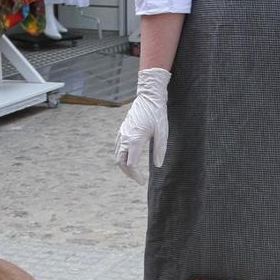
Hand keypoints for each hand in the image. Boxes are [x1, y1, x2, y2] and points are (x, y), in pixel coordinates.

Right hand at [116, 67, 170, 183]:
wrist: (149, 96)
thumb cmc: (157, 113)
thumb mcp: (162, 132)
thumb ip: (160, 150)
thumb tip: (158, 166)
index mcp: (134, 140)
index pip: (131, 164)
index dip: (135, 175)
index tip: (142, 182)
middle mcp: (125, 137)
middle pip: (120, 162)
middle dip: (128, 173)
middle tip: (138, 179)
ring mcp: (122, 133)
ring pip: (117, 155)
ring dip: (124, 165)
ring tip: (134, 171)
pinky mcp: (122, 129)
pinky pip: (117, 147)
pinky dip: (121, 156)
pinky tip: (129, 158)